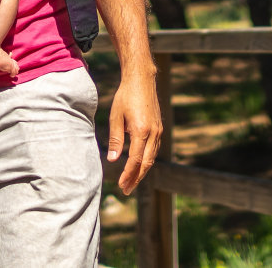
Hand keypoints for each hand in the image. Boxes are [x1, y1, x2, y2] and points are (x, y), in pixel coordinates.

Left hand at [106, 75, 162, 194]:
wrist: (142, 80)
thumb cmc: (126, 96)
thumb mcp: (116, 117)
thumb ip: (115, 139)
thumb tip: (112, 159)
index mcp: (141, 130)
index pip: (136, 159)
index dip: (128, 174)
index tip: (121, 185)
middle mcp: (153, 132)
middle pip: (147, 163)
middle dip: (136, 178)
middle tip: (126, 190)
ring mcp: (159, 130)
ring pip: (152, 158)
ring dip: (142, 171)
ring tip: (131, 182)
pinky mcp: (159, 128)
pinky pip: (154, 149)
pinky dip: (147, 160)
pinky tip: (138, 165)